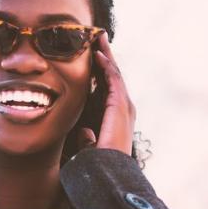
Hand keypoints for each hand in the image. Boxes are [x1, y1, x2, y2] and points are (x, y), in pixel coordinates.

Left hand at [78, 32, 134, 155]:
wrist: (108, 169)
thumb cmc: (100, 163)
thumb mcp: (90, 147)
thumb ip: (88, 139)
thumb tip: (84, 133)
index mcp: (116, 115)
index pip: (108, 86)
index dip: (101, 70)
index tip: (92, 56)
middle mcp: (123, 107)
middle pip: (113, 75)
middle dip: (105, 56)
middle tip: (98, 39)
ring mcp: (123, 104)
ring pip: (114, 73)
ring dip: (106, 55)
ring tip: (99, 39)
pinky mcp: (119, 104)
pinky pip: (113, 80)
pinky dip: (106, 66)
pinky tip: (98, 55)